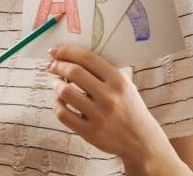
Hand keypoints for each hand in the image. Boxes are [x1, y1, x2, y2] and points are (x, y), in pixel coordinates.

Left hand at [47, 45, 183, 173]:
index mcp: (119, 81)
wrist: (142, 142)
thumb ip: (102, 72)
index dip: (66, 51)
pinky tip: (60, 101)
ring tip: (57, 83)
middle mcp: (109, 97)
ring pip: (65, 92)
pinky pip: (63, 114)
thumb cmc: (129, 108)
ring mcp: (99, 116)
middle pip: (73, 72)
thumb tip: (69, 57)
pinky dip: (57, 104)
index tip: (55, 51)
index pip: (87, 58)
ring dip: (56, 84)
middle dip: (57, 66)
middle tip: (51, 66)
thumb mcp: (125, 86)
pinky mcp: (90, 132)